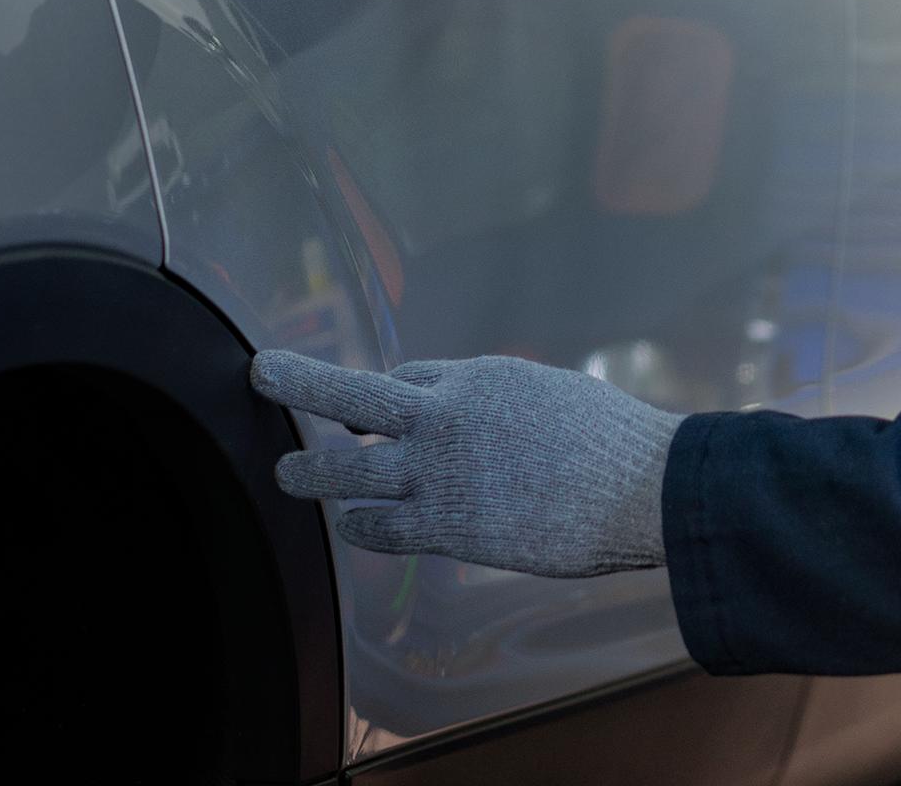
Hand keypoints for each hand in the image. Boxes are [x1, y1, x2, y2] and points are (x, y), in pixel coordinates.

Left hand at [251, 349, 680, 576]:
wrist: (638, 486)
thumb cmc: (605, 440)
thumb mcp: (545, 394)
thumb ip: (501, 402)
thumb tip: (486, 416)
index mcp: (473, 378)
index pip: (407, 375)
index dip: (388, 392)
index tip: (375, 412)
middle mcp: (444, 417)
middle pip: (353, 394)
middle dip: (301, 383)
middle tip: (262, 373)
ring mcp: (440, 474)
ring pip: (352, 467)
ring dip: (312, 469)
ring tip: (285, 471)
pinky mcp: (451, 527)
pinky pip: (386, 527)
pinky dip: (361, 524)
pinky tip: (347, 523)